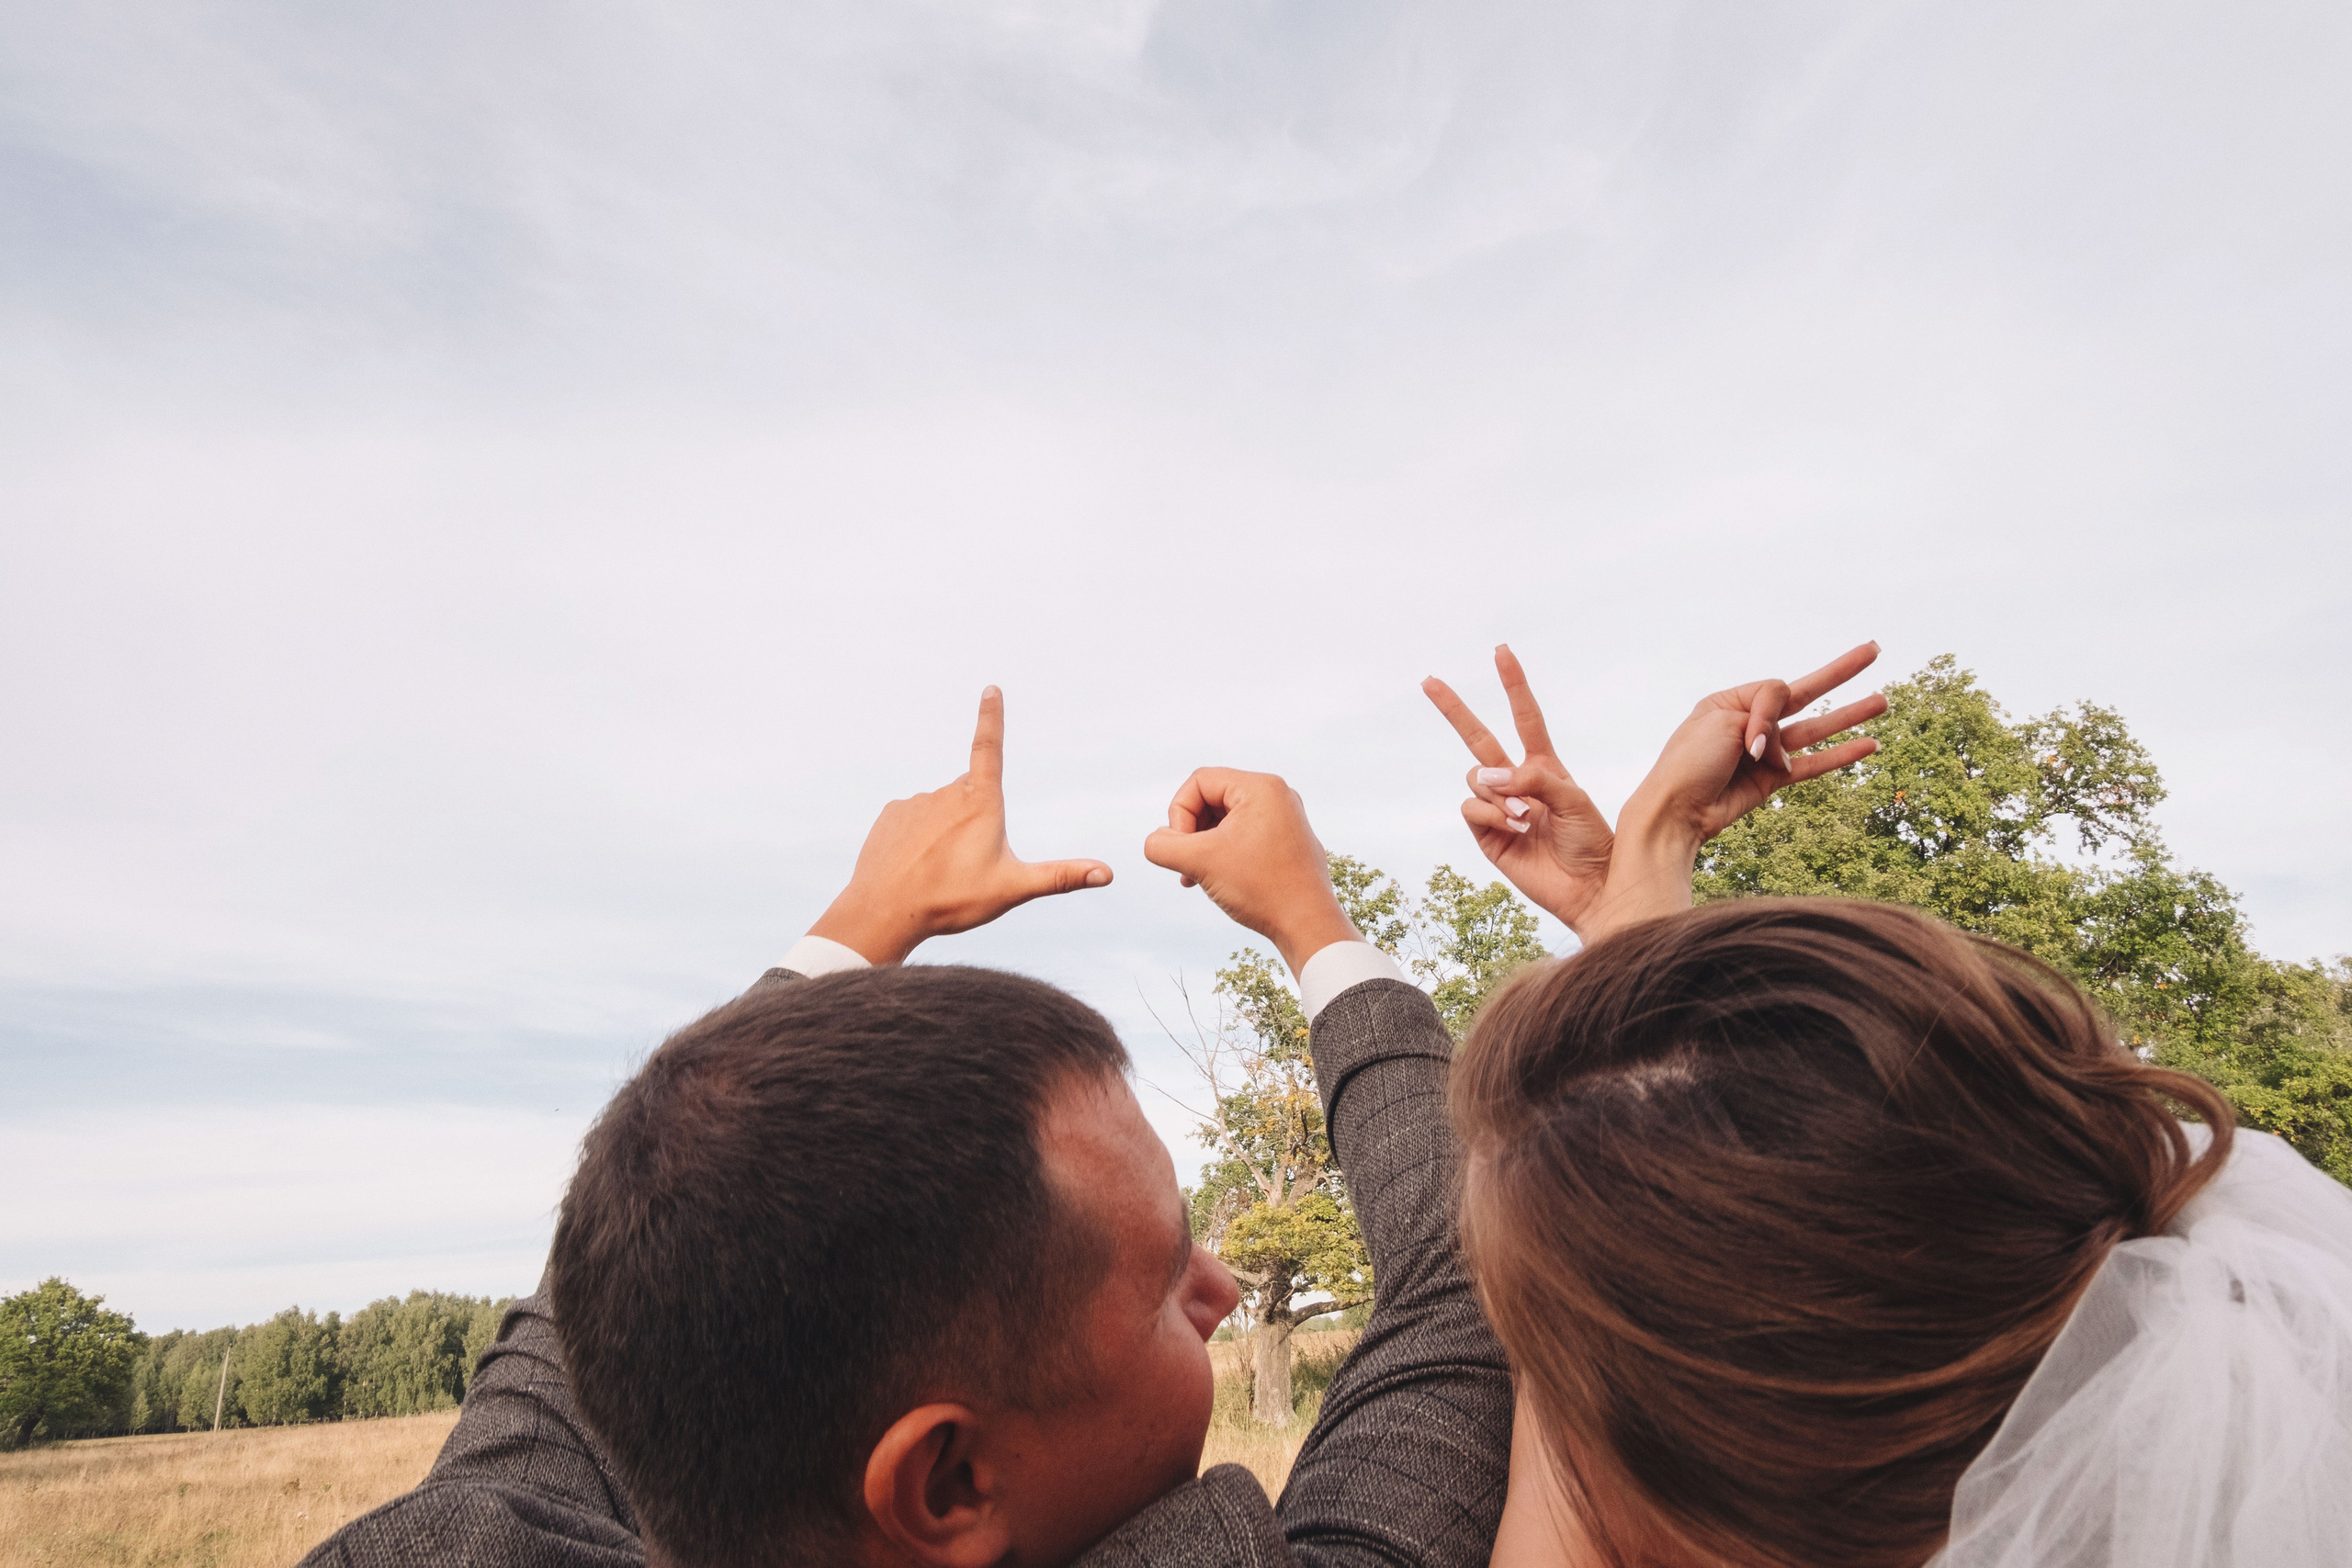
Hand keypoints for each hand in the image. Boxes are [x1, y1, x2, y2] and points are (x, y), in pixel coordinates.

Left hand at [806, 687, 1111, 965]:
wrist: (884, 911)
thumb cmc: (951, 900)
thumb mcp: (1012, 888)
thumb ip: (1060, 877)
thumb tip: (1107, 873)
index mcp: (981, 803)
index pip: (989, 748)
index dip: (992, 718)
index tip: (991, 689)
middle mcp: (948, 793)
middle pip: (972, 795)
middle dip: (975, 820)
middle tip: (967, 864)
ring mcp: (916, 801)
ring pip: (942, 811)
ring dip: (945, 832)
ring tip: (939, 870)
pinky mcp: (891, 815)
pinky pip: (913, 820)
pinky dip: (918, 838)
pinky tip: (914, 865)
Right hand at [1141, 768, 1359, 977]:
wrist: (1308, 925)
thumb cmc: (1261, 888)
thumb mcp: (1200, 862)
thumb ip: (1163, 846)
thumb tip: (1156, 841)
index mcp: (1260, 787)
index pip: (1198, 782)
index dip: (1178, 814)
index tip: (1183, 849)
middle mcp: (1277, 795)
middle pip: (1211, 799)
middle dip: (1191, 832)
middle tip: (1187, 864)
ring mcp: (1285, 819)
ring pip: (1225, 820)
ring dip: (1203, 846)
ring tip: (1196, 877)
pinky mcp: (1286, 841)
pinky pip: (1243, 836)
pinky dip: (1223, 853)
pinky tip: (1214, 881)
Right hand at [1423, 645, 1616, 935]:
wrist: (1591, 888)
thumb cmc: (1593, 842)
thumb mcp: (1574, 799)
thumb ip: (1533, 779)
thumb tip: (1486, 776)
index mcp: (1544, 767)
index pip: (1525, 717)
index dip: (1513, 684)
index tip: (1501, 652)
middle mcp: (1516, 783)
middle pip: (1478, 737)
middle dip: (1454, 709)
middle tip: (1429, 681)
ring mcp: (1498, 808)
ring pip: (1475, 779)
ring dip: (1498, 794)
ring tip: (1527, 818)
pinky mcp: (1486, 835)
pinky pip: (1471, 809)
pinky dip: (1491, 815)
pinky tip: (1516, 829)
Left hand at [1592, 641, 1886, 937]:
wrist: (1675, 811)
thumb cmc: (1689, 762)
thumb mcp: (1721, 721)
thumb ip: (1764, 719)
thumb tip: (1784, 754)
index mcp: (1730, 702)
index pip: (1774, 691)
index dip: (1770, 714)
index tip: (1748, 742)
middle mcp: (1749, 723)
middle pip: (1805, 694)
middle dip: (1839, 673)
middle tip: (1873, 650)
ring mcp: (1763, 752)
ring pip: (1815, 729)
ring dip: (1849, 715)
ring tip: (1883, 700)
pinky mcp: (1772, 781)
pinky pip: (1813, 764)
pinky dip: (1840, 755)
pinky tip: (1870, 745)